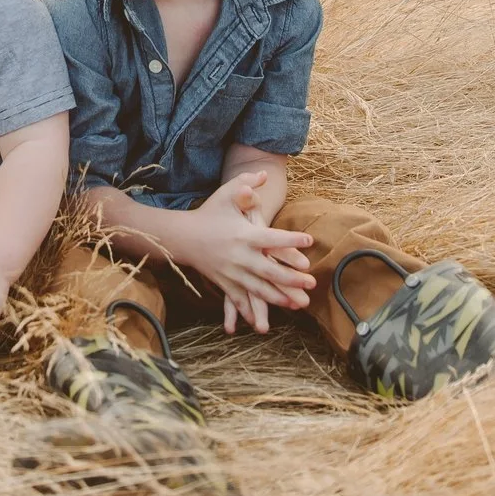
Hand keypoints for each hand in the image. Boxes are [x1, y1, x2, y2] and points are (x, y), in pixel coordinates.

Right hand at [182, 172, 312, 334]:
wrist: (183, 237)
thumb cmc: (209, 213)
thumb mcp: (226, 194)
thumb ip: (246, 183)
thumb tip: (264, 173)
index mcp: (244, 235)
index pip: (272, 238)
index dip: (291, 239)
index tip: (309, 241)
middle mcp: (240, 256)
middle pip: (269, 270)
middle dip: (291, 278)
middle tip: (311, 282)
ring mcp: (232, 273)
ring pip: (259, 289)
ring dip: (279, 298)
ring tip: (298, 303)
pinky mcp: (225, 283)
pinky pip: (240, 300)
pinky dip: (252, 311)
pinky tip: (264, 322)